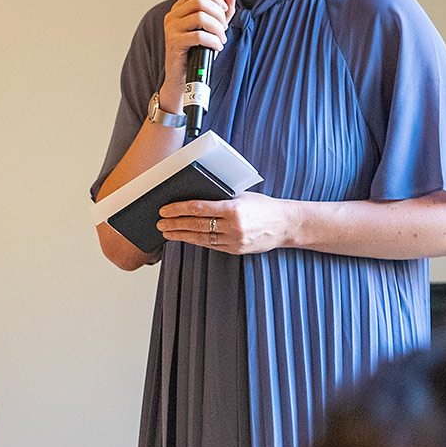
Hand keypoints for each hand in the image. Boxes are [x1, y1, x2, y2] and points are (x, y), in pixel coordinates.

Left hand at [159, 192, 294, 254]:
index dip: (178, 210)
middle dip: (175, 224)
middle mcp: (233, 226)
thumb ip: (220, 198)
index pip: (198, 208)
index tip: (164, 210)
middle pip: (196, 225)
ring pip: (201, 238)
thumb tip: (194, 198)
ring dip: (181, 235)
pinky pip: (211, 245)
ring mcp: (234, 240)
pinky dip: (196, 241)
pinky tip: (185, 237)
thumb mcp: (242, 196)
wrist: (286, 224)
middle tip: (160, 223)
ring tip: (167, 232)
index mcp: (233, 209)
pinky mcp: (235, 250)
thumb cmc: (263, 206)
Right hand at [160, 0, 236, 108]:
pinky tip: (216, 47)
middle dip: (218, 14)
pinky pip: (198, 35)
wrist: (183, 76)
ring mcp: (171, 29)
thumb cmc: (196, 53)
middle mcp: (172, 16)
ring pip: (200, 16)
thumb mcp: (212, 29)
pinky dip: (212, 40)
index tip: (224, 9)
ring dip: (217, 28)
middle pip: (200, 1)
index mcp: (179, 10)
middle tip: (223, 28)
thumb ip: (221, 12)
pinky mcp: (173, 42)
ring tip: (220, 39)